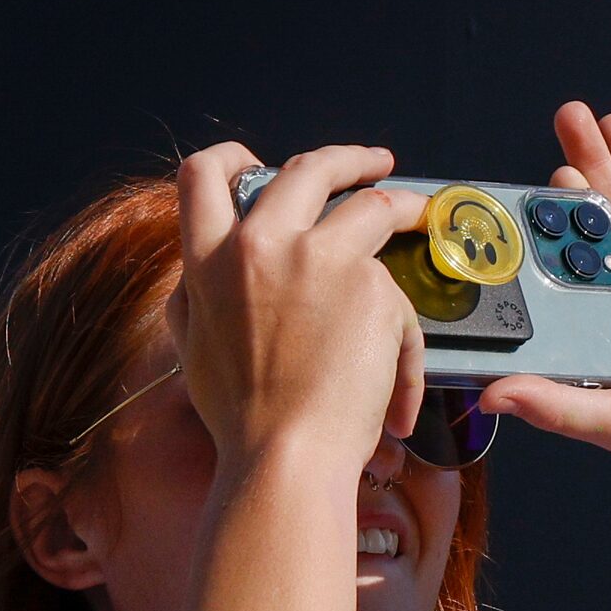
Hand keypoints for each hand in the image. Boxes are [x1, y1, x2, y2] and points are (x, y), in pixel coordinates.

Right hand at [169, 142, 427, 466]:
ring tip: (415, 211)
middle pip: (307, 169)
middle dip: (345, 158)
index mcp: (210, 258)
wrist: (287, 453)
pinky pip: (394, 290)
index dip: (233, 158)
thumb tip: (199, 276)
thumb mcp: (195, 344)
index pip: (203, 175)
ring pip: (369, 205)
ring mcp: (320, 259)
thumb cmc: (242, 417)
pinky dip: (402, 327)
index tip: (256, 161)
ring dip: (398, 202)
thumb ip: (196, 296)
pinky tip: (404, 368)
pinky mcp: (371, 286)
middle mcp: (263, 244)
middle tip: (372, 163)